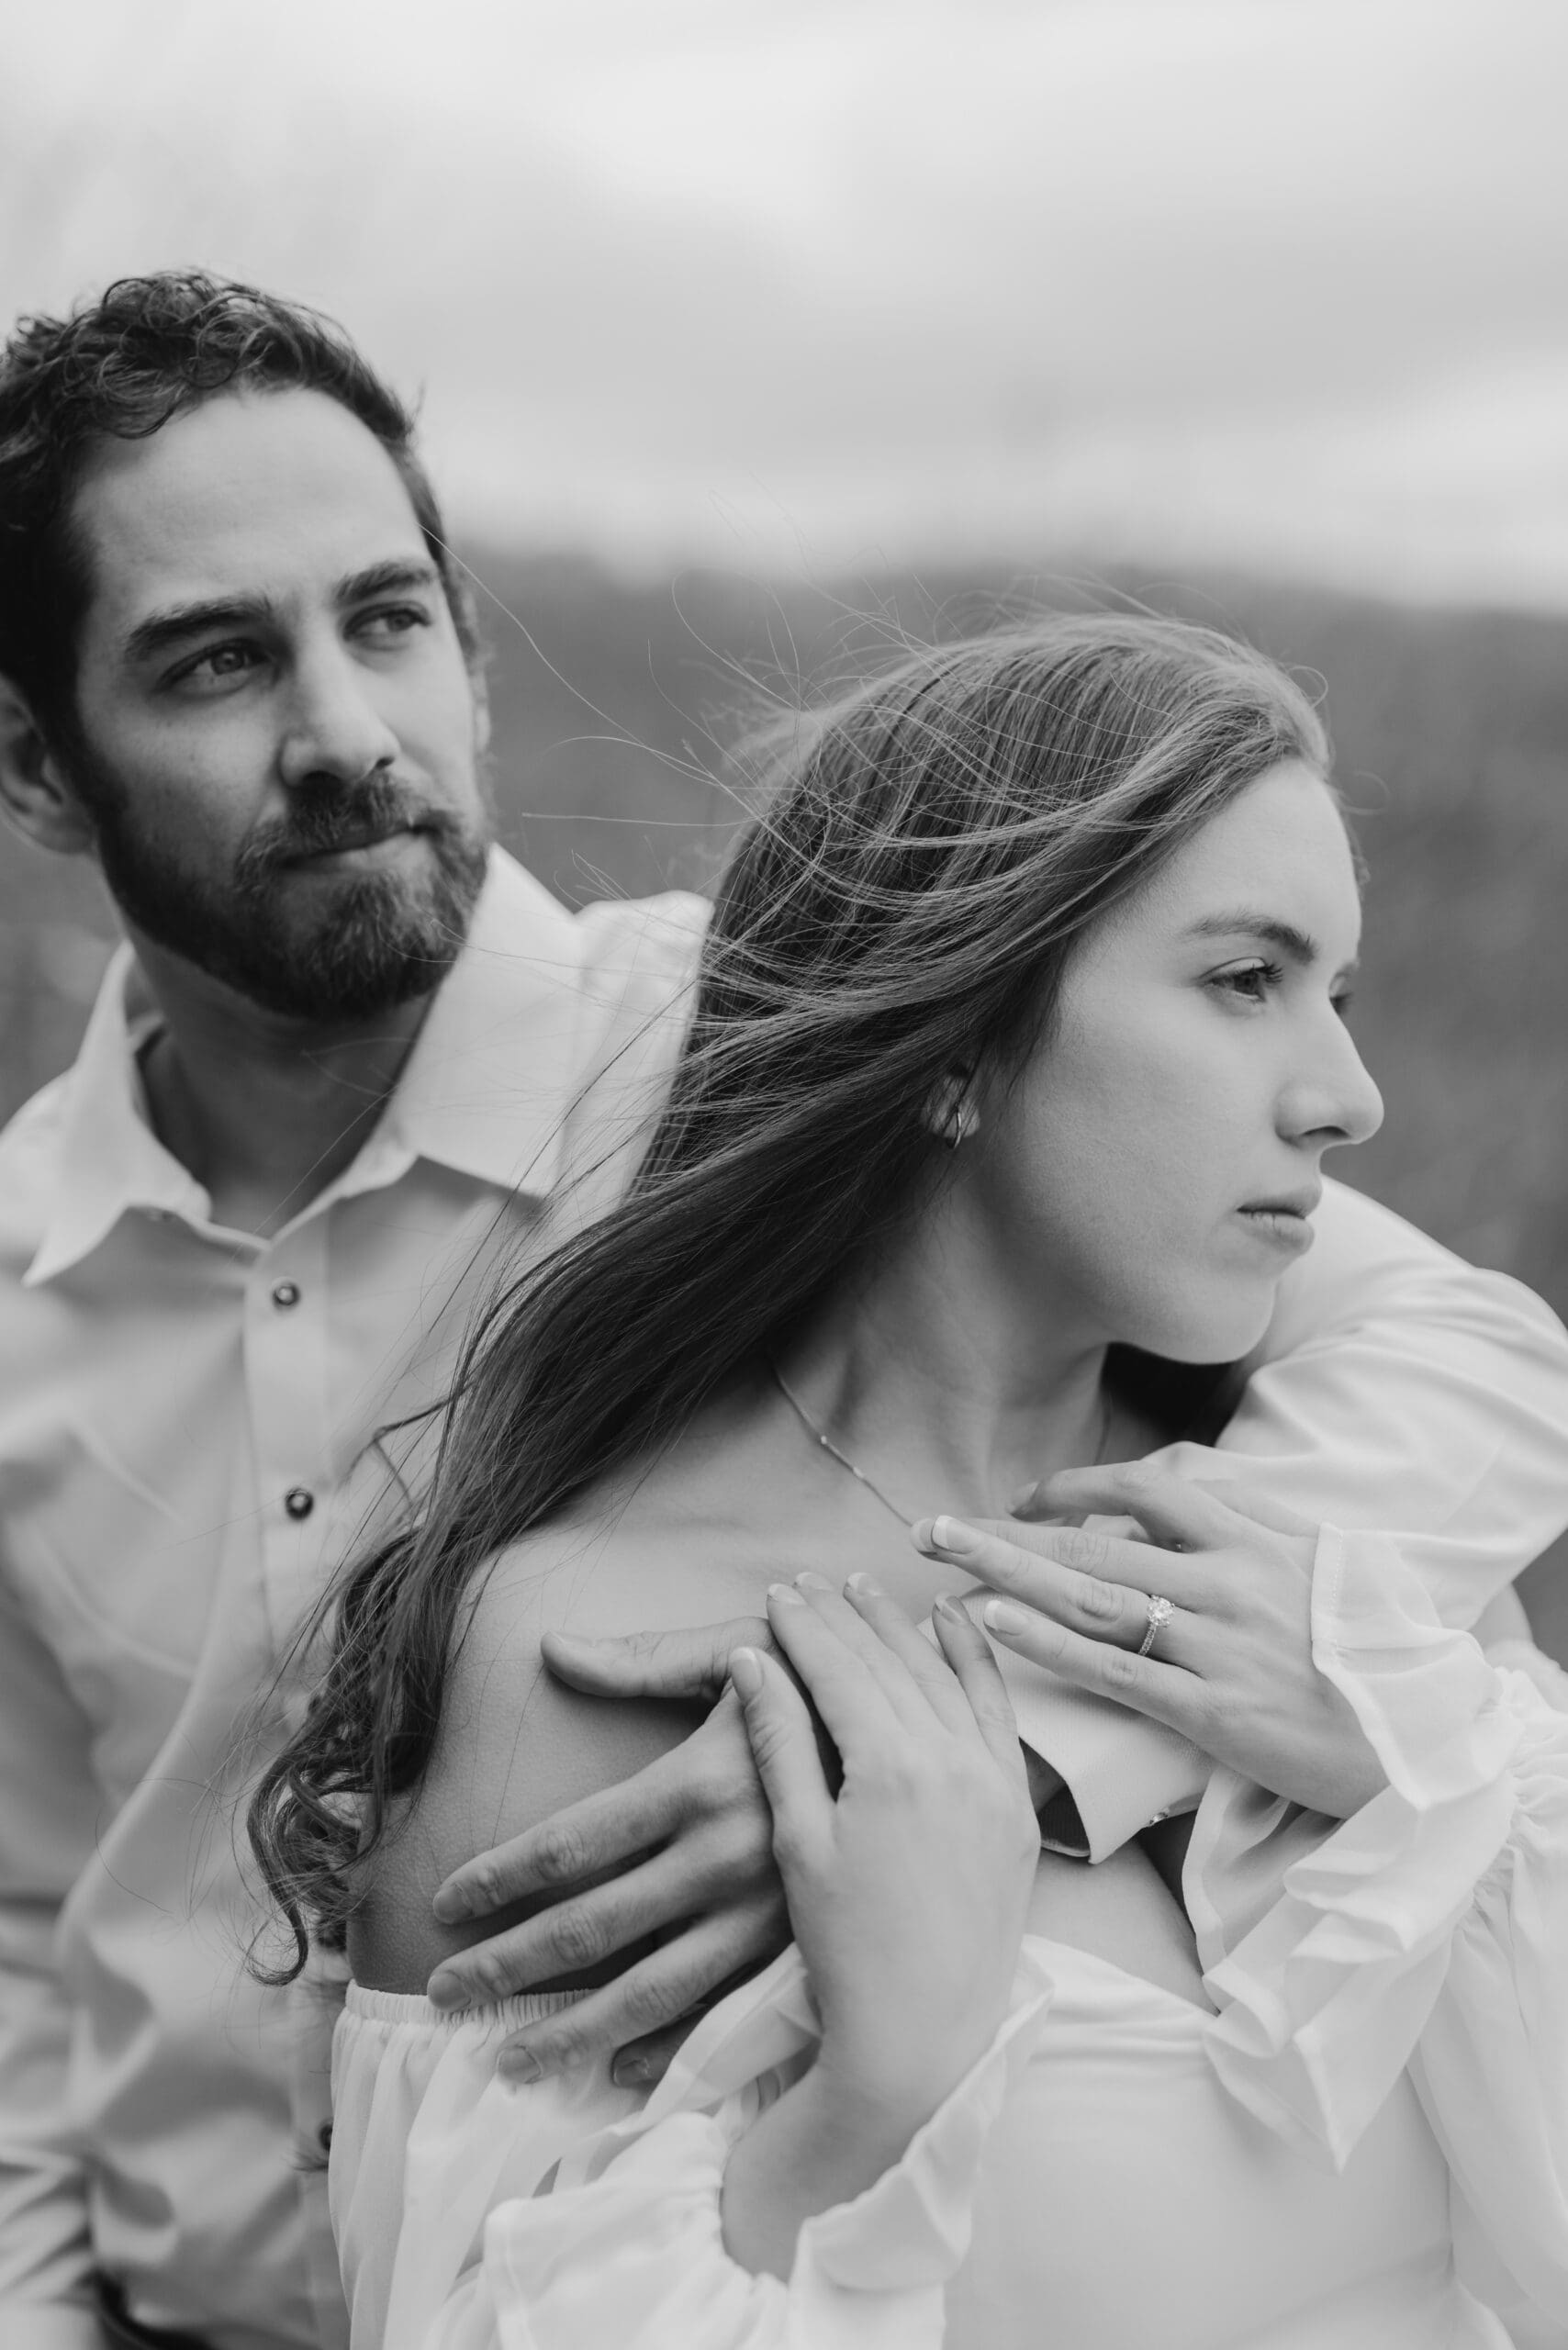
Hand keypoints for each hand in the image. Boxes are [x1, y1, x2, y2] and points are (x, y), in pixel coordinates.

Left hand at [428, 1629, 787, 2084]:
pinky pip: (723, 2015)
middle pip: (592, 1926)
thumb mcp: (736, 1655)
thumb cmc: (826, 1686)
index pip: (571, 1843)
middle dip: (508, 1965)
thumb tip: (552, 1652)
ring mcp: (763, 1914)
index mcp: (699, 1782)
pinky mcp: (800, 1947)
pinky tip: (619, 2074)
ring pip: (648, 1989)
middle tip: (444, 1992)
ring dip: (572, 2030)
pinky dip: (669, 2051)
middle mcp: (724, 1857)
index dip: (501, 1876)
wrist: (940, 1740)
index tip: (447, 1901)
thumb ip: (641, 1661)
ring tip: (511, 2058)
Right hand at [735, 1570, 1039, 2129]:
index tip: (774, 1595)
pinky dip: (977, 1660)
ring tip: (865, 1589)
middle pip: (891, 1662)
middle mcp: (952, 1759)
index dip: (803, 1627)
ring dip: (903, 1627)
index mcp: (890, 1766)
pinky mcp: (1018, 1807)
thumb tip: (752, 1659)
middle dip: (846, 1615)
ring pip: (944, 1675)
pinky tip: (958, 1622)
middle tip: (810, 1582)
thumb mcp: (797, 1842)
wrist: (922, 2034)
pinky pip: (999, 1710)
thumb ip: (780, 1742)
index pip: (839, 1669)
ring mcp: (994, 1781)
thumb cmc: (845, 1948)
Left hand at [914, 1460, 1387, 1818]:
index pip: (1148, 1489)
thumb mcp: (1326, 1566)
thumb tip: (1195, 1496)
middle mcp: (1229, 1582)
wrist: (1423, 1744)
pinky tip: (993, 1624)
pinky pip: (1114, 1670)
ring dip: (1005, 1573)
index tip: (1022, 1500)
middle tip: (932, 1527)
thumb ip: (1257, 1527)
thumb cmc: (1372, 1656)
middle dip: (1006, 1532)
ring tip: (941, 1558)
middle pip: (1095, 1541)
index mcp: (1255, 1540)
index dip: (1075, 1488)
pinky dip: (1048, 1644)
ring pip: (1092, 1596)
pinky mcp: (1213, 1713)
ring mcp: (1218, 1646)